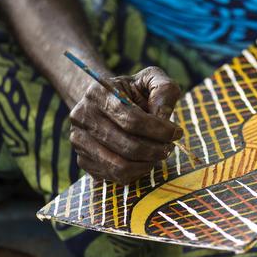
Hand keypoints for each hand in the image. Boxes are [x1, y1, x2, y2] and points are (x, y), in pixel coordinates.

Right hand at [69, 66, 182, 183]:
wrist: (101, 101)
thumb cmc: (130, 92)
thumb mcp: (149, 79)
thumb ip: (163, 90)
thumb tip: (164, 116)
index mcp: (98, 93)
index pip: (132, 120)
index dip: (159, 130)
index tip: (177, 132)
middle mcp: (82, 117)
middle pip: (127, 146)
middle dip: (155, 150)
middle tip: (169, 147)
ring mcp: (79, 141)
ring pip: (119, 166)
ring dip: (147, 164)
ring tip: (159, 154)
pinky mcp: (83, 160)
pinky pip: (114, 176)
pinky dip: (136, 172)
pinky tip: (144, 161)